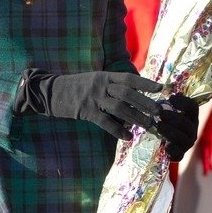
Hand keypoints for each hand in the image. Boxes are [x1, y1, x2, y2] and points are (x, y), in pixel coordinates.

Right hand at [15, 69, 163, 138]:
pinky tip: (128, 137)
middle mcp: (101, 85)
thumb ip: (110, 85)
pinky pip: (105, 122)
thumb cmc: (74, 87)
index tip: (160, 88)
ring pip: (119, 108)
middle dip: (145, 103)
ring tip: (147, 125)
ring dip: (136, 117)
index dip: (145, 83)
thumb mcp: (94, 80)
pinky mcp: (85, 111)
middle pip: (128, 93)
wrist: (50, 92)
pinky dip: (118, 130)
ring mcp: (93, 98)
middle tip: (158, 112)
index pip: (129, 78)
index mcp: (105, 76)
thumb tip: (131, 96)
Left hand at [156, 92, 198, 160]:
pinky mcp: (179, 155)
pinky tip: (165, 146)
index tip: (170, 98)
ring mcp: (187, 143)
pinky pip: (179, 155)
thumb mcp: (165, 109)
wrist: (158, 141)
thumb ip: (168, 101)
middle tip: (160, 113)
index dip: (183, 102)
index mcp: (190, 116)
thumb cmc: (163, 121)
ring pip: (183, 139)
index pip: (193, 107)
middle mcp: (192, 130)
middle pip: (187, 124)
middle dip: (174, 118)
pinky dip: (173, 152)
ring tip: (158, 126)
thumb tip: (171, 89)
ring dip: (170, 132)